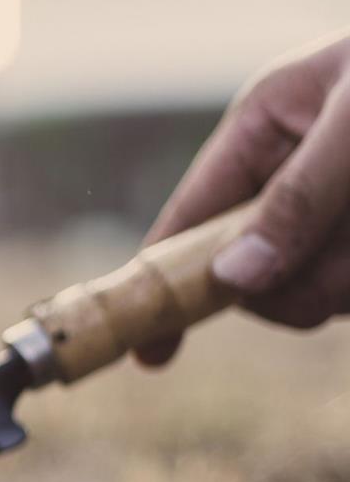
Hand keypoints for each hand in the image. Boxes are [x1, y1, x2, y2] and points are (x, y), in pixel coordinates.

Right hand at [137, 31, 349, 365]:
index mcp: (266, 125)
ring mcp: (339, 210)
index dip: (166, 286)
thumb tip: (236, 277)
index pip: (191, 218)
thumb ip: (299, 198)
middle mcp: (294, 172)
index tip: (150, 356)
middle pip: (259, 273)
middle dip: (308, 278)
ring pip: (322, 288)